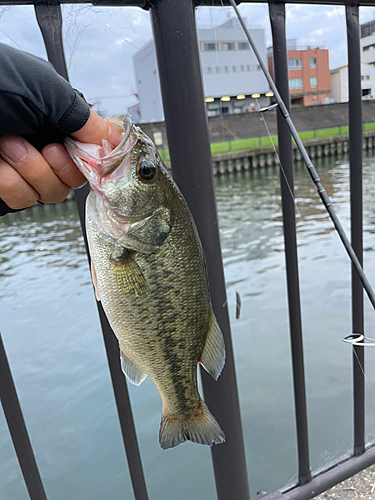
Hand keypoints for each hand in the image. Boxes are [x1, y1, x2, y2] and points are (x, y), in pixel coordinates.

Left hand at [0, 110, 122, 209]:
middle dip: (62, 167)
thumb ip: (86, 120)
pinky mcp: (5, 186)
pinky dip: (9, 182)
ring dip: (31, 171)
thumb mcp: (49, 95)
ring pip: (51, 193)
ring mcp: (23, 167)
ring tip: (8, 144)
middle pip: (75, 179)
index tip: (95, 160)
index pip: (92, 151)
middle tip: (46, 148)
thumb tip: (117, 139)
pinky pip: (22, 199)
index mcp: (57, 121)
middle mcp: (43, 144)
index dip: (95, 160)